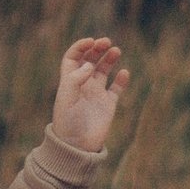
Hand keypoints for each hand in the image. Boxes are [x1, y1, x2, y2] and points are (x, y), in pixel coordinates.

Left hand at [50, 34, 125, 153]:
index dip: (80, 47)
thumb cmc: (67, 123)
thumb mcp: (66, 99)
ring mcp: (96, 94)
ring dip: (109, 59)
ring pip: (104, 70)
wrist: (77, 147)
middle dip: (97, 49)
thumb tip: (89, 64)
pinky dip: (121, 79)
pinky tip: (124, 72)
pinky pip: (116, 88)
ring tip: (116, 50)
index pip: (73, 58)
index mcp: (69, 81)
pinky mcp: (108, 104)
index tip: (91, 41)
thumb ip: (75, 80)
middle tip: (106, 42)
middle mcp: (83, 85)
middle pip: (90, 60)